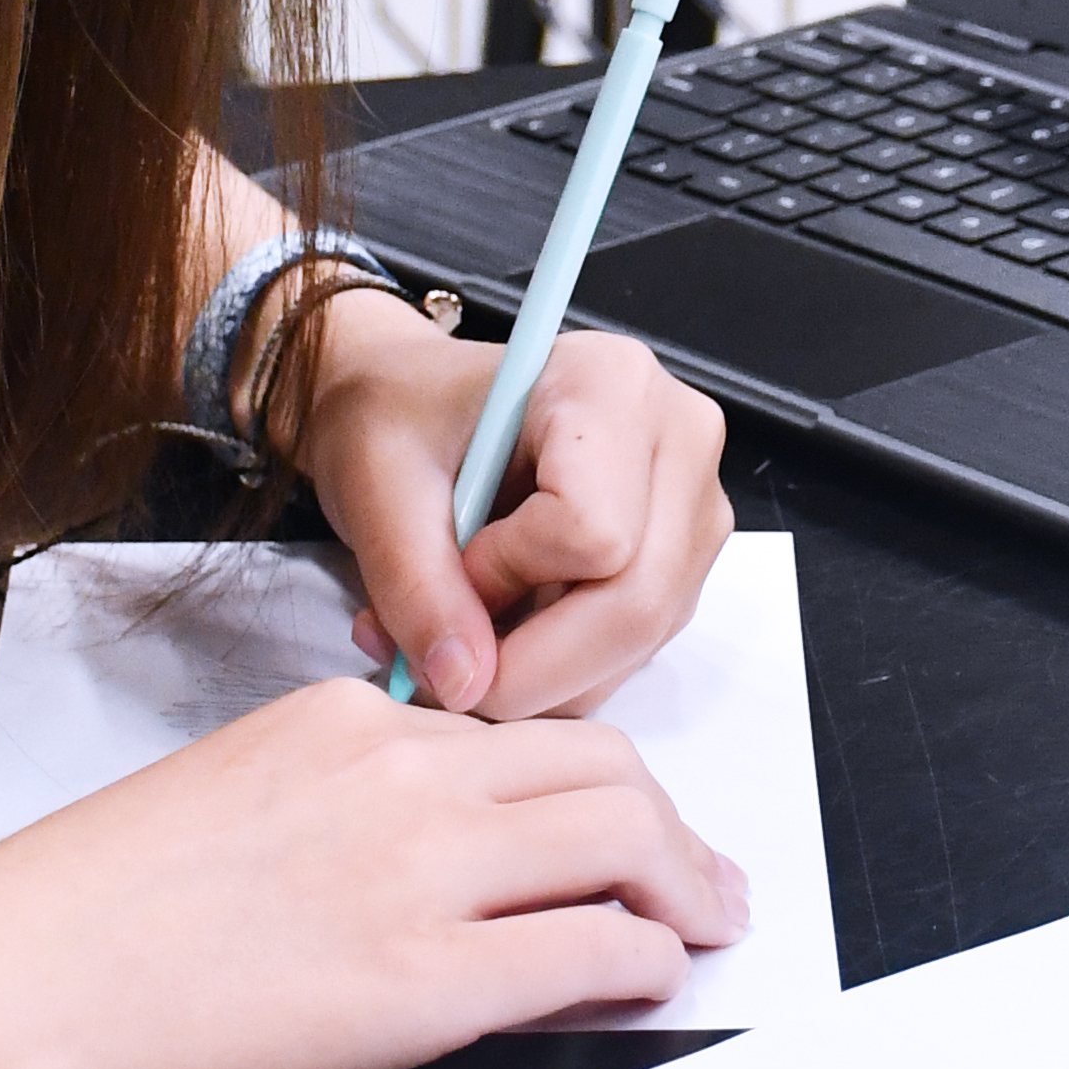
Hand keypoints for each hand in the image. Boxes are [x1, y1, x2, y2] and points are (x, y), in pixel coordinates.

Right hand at [0, 677, 748, 1068]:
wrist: (19, 980)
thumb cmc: (92, 907)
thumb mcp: (232, 789)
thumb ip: (336, 791)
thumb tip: (413, 844)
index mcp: (345, 717)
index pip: (516, 728)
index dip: (586, 781)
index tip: (613, 820)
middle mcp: (399, 771)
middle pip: (602, 763)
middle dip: (668, 822)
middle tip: (697, 874)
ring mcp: (420, 872)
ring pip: (622, 837)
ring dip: (684, 883)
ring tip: (702, 922)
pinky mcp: (426, 979)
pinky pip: (590, 949)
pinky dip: (644, 961)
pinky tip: (649, 978)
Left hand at [290, 291, 732, 717]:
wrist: (413, 407)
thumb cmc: (398, 416)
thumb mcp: (375, 486)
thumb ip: (416, 587)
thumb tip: (466, 685)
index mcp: (610, 383)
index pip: (593, 532)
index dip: (506, 578)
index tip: (447, 567)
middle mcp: (678, 440)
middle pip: (634, 603)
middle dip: (527, 663)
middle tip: (443, 663)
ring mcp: (693, 505)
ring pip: (638, 642)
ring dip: (539, 673)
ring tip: (460, 633)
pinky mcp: (684, 560)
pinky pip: (637, 651)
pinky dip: (561, 669)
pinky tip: (503, 629)